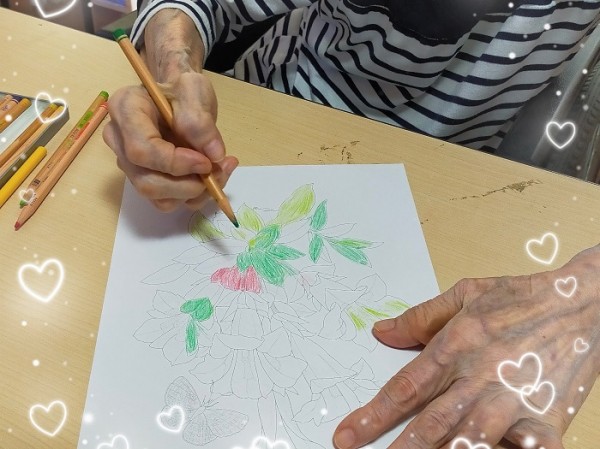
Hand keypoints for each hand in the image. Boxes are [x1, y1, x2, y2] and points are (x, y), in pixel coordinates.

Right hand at [103, 71, 237, 211]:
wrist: (177, 97)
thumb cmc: (180, 89)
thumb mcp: (193, 90)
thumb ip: (200, 121)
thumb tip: (214, 155)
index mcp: (125, 109)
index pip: (142, 150)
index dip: (176, 163)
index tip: (206, 161)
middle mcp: (120, 141)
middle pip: (146, 181)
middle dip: (187, 186)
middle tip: (216, 171)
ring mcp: (131, 164)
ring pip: (158, 197)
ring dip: (195, 193)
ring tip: (220, 171)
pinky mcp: (147, 179)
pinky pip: (168, 201)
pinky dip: (195, 196)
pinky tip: (214, 177)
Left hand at [333, 245, 599, 448]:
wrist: (581, 302)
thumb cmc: (519, 297)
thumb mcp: (465, 294)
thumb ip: (420, 317)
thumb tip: (380, 332)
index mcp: (458, 345)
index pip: (406, 387)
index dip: (373, 414)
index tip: (346, 435)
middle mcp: (483, 376)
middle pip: (433, 423)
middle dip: (398, 448)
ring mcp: (516, 400)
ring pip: (471, 441)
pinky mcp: (548, 418)